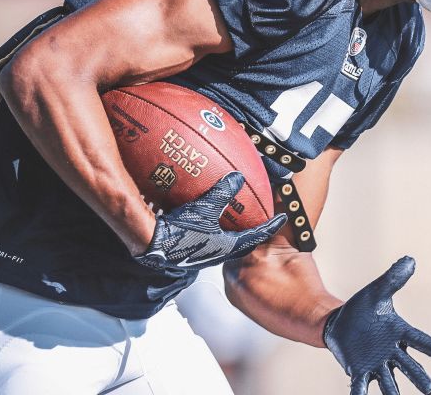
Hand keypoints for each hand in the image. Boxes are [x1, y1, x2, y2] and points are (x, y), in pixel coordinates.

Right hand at [134, 172, 286, 271]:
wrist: (149, 246)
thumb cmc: (177, 232)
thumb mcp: (204, 209)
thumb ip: (222, 193)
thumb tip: (238, 177)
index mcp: (225, 247)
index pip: (255, 236)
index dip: (270, 226)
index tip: (282, 218)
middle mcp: (215, 253)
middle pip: (240, 241)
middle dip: (250, 230)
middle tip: (258, 218)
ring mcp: (201, 252)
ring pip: (222, 240)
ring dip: (229, 228)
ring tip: (232, 215)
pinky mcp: (187, 248)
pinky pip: (206, 236)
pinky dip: (210, 225)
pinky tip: (203, 214)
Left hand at [324, 256, 430, 394]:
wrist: (340, 324)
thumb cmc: (363, 308)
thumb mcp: (376, 292)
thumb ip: (392, 279)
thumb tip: (410, 260)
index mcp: (399, 333)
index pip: (417, 339)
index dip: (428, 346)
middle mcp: (392, 352)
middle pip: (409, 367)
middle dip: (419, 378)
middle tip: (430, 389)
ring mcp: (376, 364)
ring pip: (389, 382)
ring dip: (394, 393)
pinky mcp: (359, 371)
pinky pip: (361, 387)